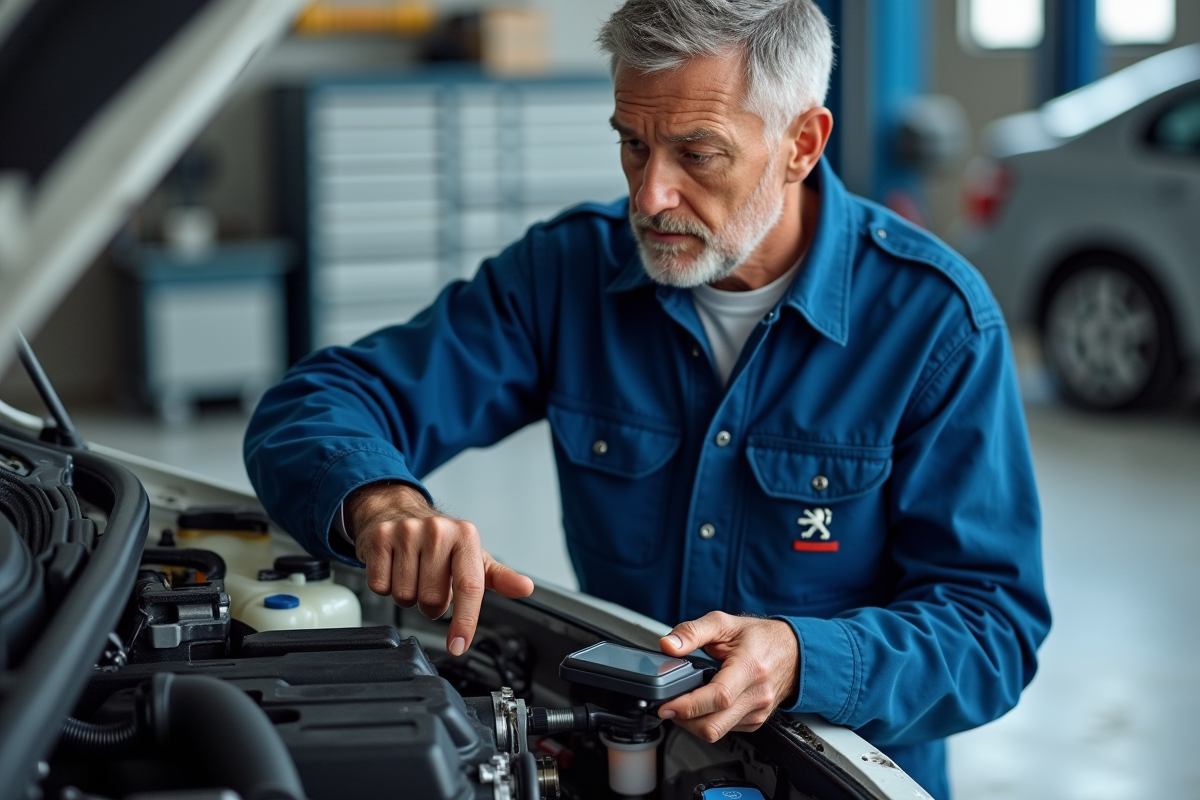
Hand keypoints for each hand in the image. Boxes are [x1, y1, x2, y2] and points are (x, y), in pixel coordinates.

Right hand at [347, 482, 533, 655]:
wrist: (397, 511)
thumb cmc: (440, 542)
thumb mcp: (473, 557)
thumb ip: (500, 577)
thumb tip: (525, 587)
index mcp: (465, 536)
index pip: (469, 587)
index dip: (465, 621)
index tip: (459, 646)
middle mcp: (437, 530)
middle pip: (433, 600)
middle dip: (432, 604)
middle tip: (431, 584)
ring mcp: (406, 532)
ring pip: (406, 596)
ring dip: (409, 596)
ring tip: (413, 574)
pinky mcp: (379, 538)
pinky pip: (381, 587)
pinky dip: (386, 587)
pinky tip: (394, 569)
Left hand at [656, 612, 798, 741]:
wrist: (793, 652)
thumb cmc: (761, 638)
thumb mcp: (724, 623)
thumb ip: (692, 632)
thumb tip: (668, 645)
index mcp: (749, 667)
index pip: (718, 698)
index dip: (688, 706)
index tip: (666, 705)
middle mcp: (757, 695)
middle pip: (713, 725)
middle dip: (683, 719)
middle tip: (668, 705)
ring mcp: (758, 712)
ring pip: (716, 732)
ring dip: (693, 723)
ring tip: (684, 703)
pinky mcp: (756, 722)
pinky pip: (725, 731)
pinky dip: (708, 721)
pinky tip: (704, 705)